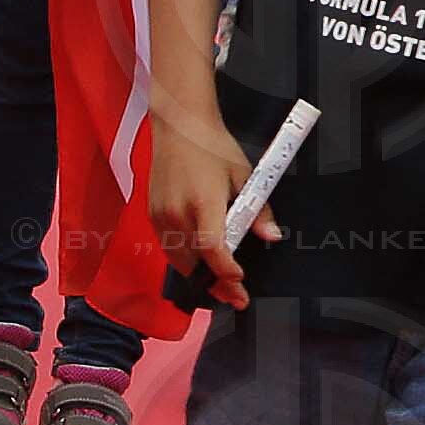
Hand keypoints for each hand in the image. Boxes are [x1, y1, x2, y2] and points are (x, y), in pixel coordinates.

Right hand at [147, 103, 266, 310]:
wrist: (179, 127)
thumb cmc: (215, 148)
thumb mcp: (245, 176)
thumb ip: (258, 210)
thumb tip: (272, 236)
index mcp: (203, 203)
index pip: (213, 248)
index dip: (226, 270)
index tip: (240, 283)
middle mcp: (177, 213)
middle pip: (194, 262)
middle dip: (214, 283)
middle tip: (235, 296)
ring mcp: (161, 216)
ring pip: (179, 260)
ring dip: (198, 275)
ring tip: (220, 285)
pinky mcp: (152, 215)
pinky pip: (168, 248)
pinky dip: (185, 259)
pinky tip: (200, 262)